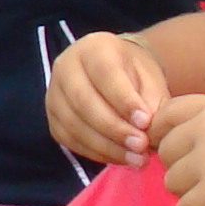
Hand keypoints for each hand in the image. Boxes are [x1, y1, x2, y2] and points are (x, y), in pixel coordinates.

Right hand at [46, 30, 171, 169]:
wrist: (115, 74)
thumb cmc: (135, 75)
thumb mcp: (150, 79)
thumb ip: (152, 101)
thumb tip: (147, 131)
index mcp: (93, 47)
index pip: (104, 73)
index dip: (124, 100)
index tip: (145, 122)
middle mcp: (66, 66)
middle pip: (83, 100)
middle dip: (114, 128)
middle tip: (141, 145)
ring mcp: (54, 93)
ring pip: (74, 124)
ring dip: (106, 146)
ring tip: (135, 158)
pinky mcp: (52, 119)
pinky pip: (70, 140)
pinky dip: (96, 152)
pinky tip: (120, 157)